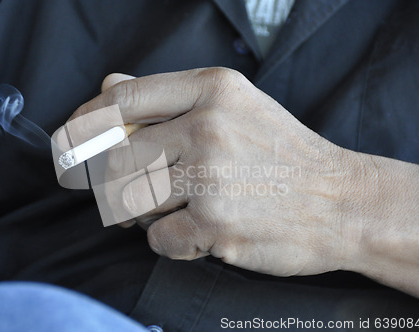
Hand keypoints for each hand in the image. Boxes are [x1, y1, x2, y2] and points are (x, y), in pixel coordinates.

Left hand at [73, 68, 358, 276]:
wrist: (343, 201)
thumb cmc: (282, 155)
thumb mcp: (235, 107)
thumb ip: (168, 97)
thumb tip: (107, 86)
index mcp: (212, 91)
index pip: (123, 99)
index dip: (88, 121)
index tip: (75, 140)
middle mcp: (208, 128)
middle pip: (118, 158)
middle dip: (116, 183)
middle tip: (134, 192)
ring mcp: (211, 178)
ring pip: (132, 201)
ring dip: (145, 214)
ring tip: (179, 209)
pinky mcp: (215, 224)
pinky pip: (158, 239)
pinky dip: (171, 241)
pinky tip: (200, 232)